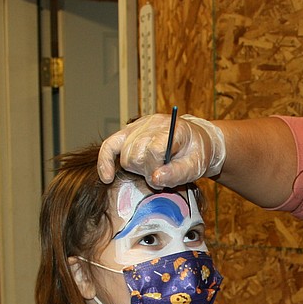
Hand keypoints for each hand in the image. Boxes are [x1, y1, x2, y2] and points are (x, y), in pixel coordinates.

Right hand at [98, 113, 225, 188]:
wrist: (197, 141)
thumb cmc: (197, 153)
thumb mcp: (196, 165)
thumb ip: (178, 173)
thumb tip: (156, 180)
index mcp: (172, 128)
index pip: (153, 151)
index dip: (156, 170)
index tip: (163, 179)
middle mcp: (152, 123)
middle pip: (135, 155)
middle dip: (145, 172)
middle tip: (159, 176)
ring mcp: (138, 126)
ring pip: (124, 155)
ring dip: (135, 169)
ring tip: (150, 170)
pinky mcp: (129, 132)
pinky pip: (109, 146)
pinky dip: (106, 161)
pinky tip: (107, 177)